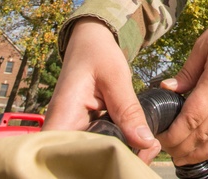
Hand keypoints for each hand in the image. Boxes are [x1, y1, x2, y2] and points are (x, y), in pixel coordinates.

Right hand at [42, 18, 160, 162]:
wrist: (91, 41)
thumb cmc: (97, 53)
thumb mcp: (116, 77)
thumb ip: (128, 109)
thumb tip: (144, 141)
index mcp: (62, 116)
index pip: (65, 154)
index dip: (90, 165)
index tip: (124, 160)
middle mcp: (62, 128)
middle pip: (80, 161)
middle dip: (111, 162)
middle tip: (143, 156)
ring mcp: (72, 131)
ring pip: (91, 156)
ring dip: (116, 155)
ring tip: (145, 151)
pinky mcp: (84, 130)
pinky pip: (97, 146)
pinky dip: (116, 147)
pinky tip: (138, 146)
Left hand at [157, 0, 207, 164]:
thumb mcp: (203, 44)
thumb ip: (186, 72)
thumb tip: (166, 89)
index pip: (193, 116)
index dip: (175, 133)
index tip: (160, 137)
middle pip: (205, 133)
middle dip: (183, 147)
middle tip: (165, 151)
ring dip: (202, 153)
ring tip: (183, 158)